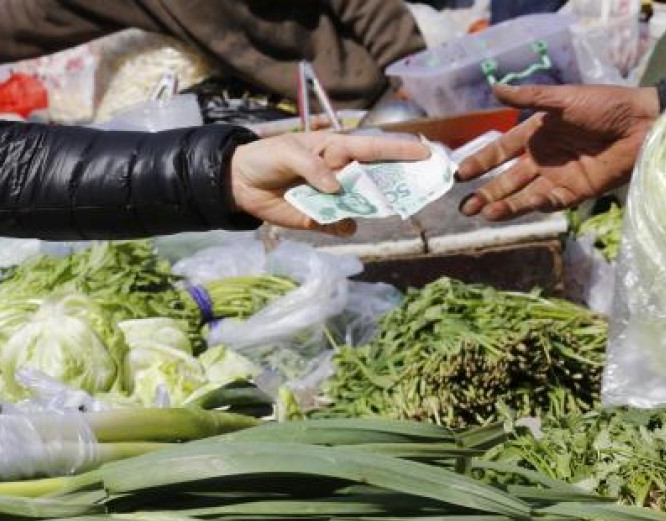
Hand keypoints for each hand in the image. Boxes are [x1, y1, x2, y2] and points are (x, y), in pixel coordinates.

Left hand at [229, 131, 428, 234]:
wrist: (239, 184)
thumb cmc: (265, 158)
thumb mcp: (285, 152)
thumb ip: (311, 165)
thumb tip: (335, 186)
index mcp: (336, 149)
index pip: (373, 148)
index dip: (400, 149)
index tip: (425, 152)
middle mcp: (341, 172)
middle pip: (378, 177)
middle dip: (400, 181)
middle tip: (423, 186)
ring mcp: (334, 197)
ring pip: (364, 203)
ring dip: (376, 207)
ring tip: (391, 209)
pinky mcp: (322, 218)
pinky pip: (343, 224)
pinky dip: (346, 225)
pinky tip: (344, 223)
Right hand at [458, 84, 658, 220]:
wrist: (643, 126)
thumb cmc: (604, 106)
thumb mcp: (563, 98)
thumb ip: (529, 98)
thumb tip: (495, 88)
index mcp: (537, 133)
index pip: (502, 151)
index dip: (481, 162)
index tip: (460, 175)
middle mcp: (543, 157)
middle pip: (508, 179)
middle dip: (486, 192)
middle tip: (464, 208)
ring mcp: (558, 177)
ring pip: (523, 195)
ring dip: (503, 205)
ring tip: (482, 213)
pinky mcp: (575, 193)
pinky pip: (548, 202)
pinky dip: (532, 206)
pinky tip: (518, 207)